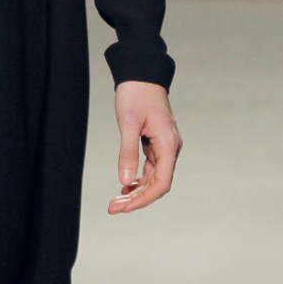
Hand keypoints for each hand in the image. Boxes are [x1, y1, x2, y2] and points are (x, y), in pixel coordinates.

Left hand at [108, 82, 181, 213]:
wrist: (141, 74)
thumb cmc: (136, 95)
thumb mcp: (128, 123)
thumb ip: (127, 152)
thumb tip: (125, 181)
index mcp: (168, 144)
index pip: (161, 183)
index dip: (144, 199)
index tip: (125, 208)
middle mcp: (170, 148)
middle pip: (157, 184)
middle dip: (136, 199)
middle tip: (112, 209)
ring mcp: (164, 147)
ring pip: (152, 178)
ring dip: (135, 192)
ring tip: (114, 202)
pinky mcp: (156, 144)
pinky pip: (150, 168)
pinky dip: (137, 180)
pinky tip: (124, 187)